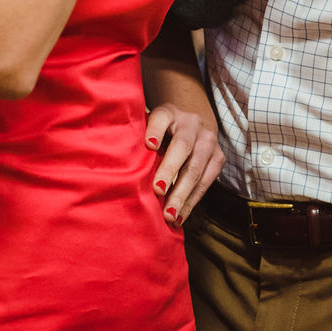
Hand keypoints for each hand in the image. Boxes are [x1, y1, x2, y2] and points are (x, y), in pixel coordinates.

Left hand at [144, 99, 223, 229]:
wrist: (192, 125)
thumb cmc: (158, 134)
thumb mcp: (145, 128)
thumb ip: (134, 141)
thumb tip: (113, 166)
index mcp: (169, 113)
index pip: (161, 118)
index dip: (156, 131)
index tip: (149, 145)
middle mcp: (192, 123)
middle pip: (182, 146)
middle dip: (170, 171)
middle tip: (157, 191)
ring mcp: (208, 140)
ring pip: (197, 168)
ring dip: (182, 194)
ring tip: (169, 215)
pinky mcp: (218, 157)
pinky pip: (206, 182)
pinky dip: (192, 201)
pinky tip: (179, 216)